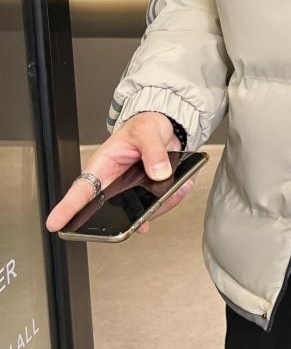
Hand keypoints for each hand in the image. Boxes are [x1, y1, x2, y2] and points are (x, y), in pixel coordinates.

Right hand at [45, 111, 193, 235]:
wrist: (164, 126)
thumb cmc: (145, 126)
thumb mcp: (147, 132)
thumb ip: (153, 151)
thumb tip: (159, 172)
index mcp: (103, 165)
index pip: (81, 189)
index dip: (68, 208)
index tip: (55, 223)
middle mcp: (113, 182)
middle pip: (110, 211)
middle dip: (125, 219)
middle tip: (139, 220)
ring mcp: (130, 191)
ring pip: (137, 212)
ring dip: (155, 209)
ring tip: (173, 192)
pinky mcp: (146, 193)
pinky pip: (156, 206)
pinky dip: (168, 202)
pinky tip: (177, 192)